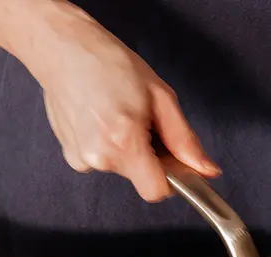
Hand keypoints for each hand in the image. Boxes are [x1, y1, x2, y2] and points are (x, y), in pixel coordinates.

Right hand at [33, 3, 218, 200]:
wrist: (63, 50)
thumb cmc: (111, 65)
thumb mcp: (160, 97)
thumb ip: (184, 140)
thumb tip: (207, 170)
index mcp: (124, 142)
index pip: (156, 192)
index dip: (170, 178)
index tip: (171, 158)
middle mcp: (99, 157)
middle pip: (140, 177)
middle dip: (149, 156)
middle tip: (142, 120)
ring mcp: (81, 159)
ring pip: (121, 168)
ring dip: (127, 149)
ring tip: (118, 114)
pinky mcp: (70, 156)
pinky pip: (102, 160)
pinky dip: (107, 145)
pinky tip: (101, 119)